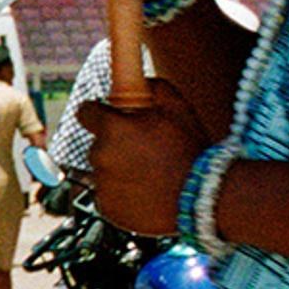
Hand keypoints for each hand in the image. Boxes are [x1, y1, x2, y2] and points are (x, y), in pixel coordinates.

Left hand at [78, 99, 196, 238]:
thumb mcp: (178, 108)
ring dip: (120, 169)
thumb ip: (153, 87)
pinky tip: (148, 191)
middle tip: (146, 150)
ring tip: (152, 173)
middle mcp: (100, 155)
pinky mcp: (106, 208)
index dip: (98, 112)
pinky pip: (109, 194)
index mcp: (112, 128)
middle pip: (98, 144)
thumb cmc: (191, 149)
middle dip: (116, 144)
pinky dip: (123, 193)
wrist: (203, 197)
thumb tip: (137, 80)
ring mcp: (101, 184)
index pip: (85, 112)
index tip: (108, 116)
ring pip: (104, 170)